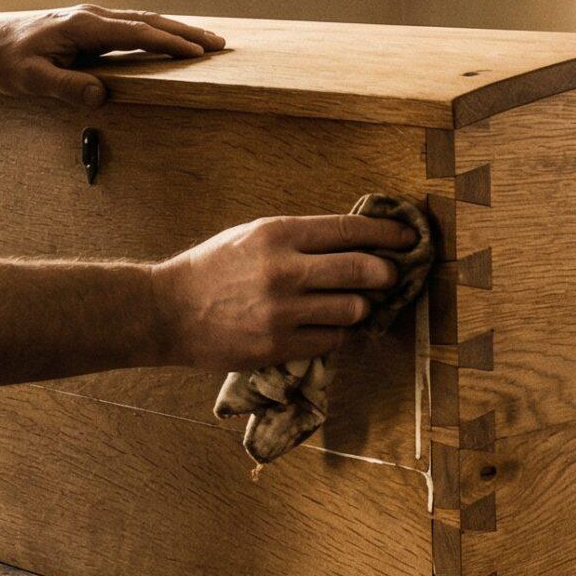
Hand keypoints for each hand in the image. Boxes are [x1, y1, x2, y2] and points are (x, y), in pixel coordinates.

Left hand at [0, 4, 224, 106]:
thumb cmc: (6, 60)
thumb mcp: (31, 79)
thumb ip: (67, 87)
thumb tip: (103, 96)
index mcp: (83, 26)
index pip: (136, 33)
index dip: (169, 43)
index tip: (198, 53)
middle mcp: (92, 16)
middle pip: (148, 20)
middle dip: (185, 32)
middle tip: (218, 43)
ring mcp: (91, 18)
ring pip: (142, 20)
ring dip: (175, 30)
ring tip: (205, 41)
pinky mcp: (88, 25)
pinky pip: (131, 25)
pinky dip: (156, 30)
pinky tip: (168, 39)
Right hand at [152, 214, 420, 369]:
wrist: (167, 311)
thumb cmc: (214, 269)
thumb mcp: (254, 235)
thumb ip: (301, 237)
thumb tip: (357, 241)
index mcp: (278, 233)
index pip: (350, 230)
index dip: (387, 234)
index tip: (409, 238)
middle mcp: (283, 269)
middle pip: (362, 270)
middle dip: (385, 274)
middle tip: (388, 277)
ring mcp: (282, 311)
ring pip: (353, 309)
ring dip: (358, 308)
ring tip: (347, 305)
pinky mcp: (278, 345)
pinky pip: (332, 341)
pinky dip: (335, 334)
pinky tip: (322, 327)